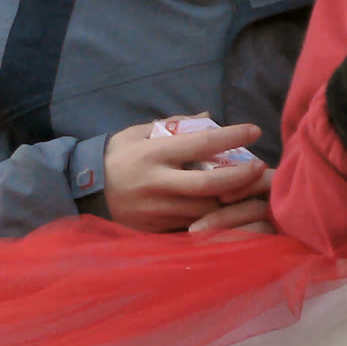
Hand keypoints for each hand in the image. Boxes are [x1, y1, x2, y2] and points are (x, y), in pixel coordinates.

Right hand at [103, 120, 267, 232]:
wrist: (83, 191)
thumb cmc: (117, 156)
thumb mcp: (139, 133)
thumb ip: (174, 125)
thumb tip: (210, 116)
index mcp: (154, 154)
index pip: (199, 144)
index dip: (230, 137)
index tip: (255, 131)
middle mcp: (156, 183)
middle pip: (208, 184)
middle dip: (241, 177)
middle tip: (263, 168)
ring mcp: (157, 209)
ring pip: (206, 210)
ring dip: (236, 202)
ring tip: (259, 191)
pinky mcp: (156, 229)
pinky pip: (195, 226)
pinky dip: (219, 220)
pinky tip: (238, 213)